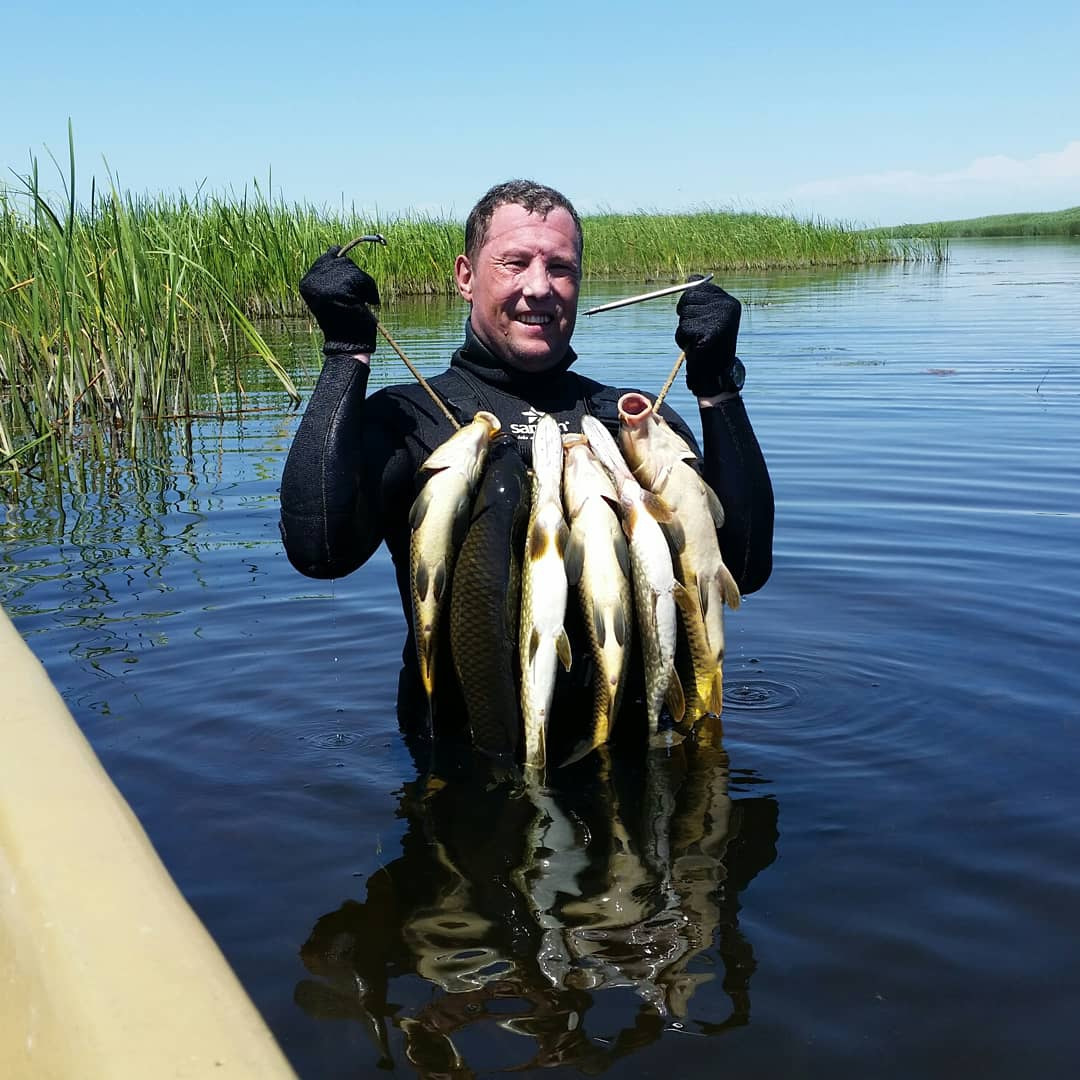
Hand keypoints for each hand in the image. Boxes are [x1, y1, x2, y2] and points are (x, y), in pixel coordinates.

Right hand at [299, 247, 380, 355]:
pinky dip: (368, 291)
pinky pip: (361, 278)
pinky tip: (363, 304)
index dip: (344, 267)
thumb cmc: (344, 321)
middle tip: (354, 299)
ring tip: (358, 303)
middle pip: (342, 259)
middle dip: (355, 277)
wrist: (347, 343)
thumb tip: (336, 248)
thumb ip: (332, 274)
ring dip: (362, 285)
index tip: (349, 285)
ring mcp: (324, 283)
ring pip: (353, 268)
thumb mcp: (333, 295)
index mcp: (307, 282)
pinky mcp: (339, 288)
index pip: (329, 256)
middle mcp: (312, 279)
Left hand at [675, 281, 741, 396]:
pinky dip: (683, 340)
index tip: (694, 315)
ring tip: (696, 341)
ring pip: (684, 315)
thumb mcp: (708, 317)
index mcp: (728, 301)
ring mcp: (720, 318)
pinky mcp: (711, 332)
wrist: (717, 374)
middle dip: (684, 315)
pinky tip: (695, 347)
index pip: (696, 284)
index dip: (688, 301)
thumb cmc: (709, 345)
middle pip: (687, 298)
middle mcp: (727, 306)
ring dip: (683, 330)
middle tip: (695, 331)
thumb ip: (701, 298)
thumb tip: (690, 277)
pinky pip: (684, 330)